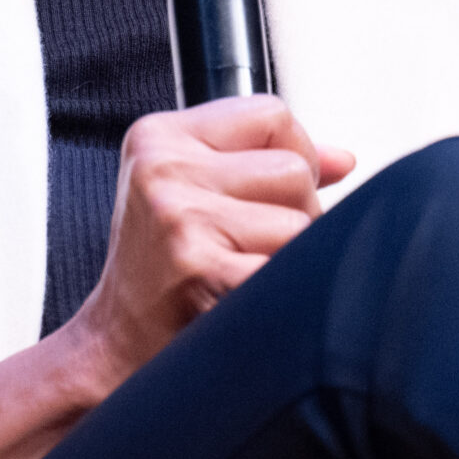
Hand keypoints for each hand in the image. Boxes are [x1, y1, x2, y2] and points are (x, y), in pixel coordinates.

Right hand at [66, 94, 356, 393]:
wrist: (116, 344)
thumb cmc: (158, 268)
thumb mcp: (192, 191)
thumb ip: (263, 163)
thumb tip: (342, 159)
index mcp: (159, 137)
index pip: (272, 114)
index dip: (293, 154)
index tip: (272, 192)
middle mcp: (164, 170)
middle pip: (293, 169)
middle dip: (296, 212)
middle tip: (253, 245)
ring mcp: (181, 219)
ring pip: (301, 222)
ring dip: (290, 256)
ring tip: (245, 270)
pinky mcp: (202, 269)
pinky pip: (289, 269)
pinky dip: (283, 290)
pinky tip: (246, 297)